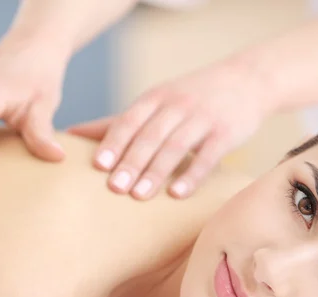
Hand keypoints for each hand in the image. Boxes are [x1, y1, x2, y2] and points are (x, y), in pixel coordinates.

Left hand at [72, 57, 266, 199]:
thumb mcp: (156, 101)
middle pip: (150, 136)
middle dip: (131, 161)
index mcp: (155, 98)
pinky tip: (178, 194)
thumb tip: (70, 133)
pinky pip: (207, 156)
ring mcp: (202, 118)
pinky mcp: (225, 132)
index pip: (130, 120)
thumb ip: (118, 121)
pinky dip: (192, 175)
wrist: (247, 80)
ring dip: (156, 172)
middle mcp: (177, 106)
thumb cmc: (191, 97)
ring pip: (176, 146)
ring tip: (139, 196)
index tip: (97, 166)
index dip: (114, 142)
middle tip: (114, 188)